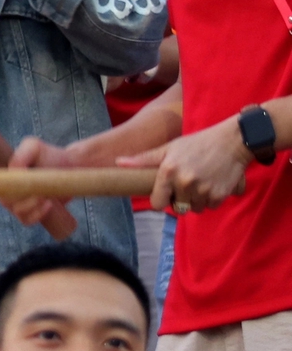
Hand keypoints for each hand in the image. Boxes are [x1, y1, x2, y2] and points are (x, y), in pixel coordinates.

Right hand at [0, 137, 77, 236]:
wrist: (69, 167)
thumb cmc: (49, 155)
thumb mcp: (33, 147)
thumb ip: (21, 155)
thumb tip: (12, 171)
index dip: (1, 186)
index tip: (19, 183)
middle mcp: (4, 188)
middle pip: (4, 200)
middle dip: (22, 198)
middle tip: (38, 191)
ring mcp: (16, 203)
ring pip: (16, 211)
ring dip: (32, 206)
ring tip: (45, 196)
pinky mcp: (29, 213)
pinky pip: (26, 220)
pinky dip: (37, 215)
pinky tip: (48, 205)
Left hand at [123, 117, 249, 213]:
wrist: (232, 141)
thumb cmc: (197, 143)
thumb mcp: (169, 148)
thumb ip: (145, 159)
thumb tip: (119, 162)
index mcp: (168, 172)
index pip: (157, 203)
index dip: (161, 200)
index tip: (166, 194)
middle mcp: (184, 183)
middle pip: (177, 208)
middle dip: (180, 200)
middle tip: (186, 184)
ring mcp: (203, 190)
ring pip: (195, 209)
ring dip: (196, 201)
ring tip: (200, 182)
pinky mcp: (220, 195)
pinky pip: (211, 206)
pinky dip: (211, 199)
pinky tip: (212, 184)